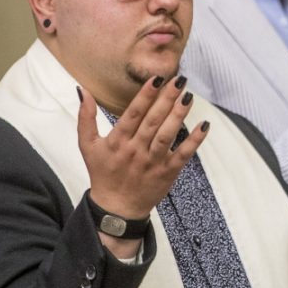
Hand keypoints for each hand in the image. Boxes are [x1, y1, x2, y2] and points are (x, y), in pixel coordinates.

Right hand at [76, 76, 208, 220]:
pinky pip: (183, 155)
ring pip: (167, 135)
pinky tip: (204, 125)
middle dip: (167, 99)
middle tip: (179, 79)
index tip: (157, 79)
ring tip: (189, 96)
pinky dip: (195, 141)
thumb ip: (85, 117)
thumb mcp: (87, 145)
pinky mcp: (167, 172)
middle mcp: (135, 150)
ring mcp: (153, 162)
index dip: (145, 96)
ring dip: (179, 115)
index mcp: (117, 142)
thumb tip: (83, 91)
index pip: (133, 114)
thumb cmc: (103, 173)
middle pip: (153, 121)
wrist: (116, 208)